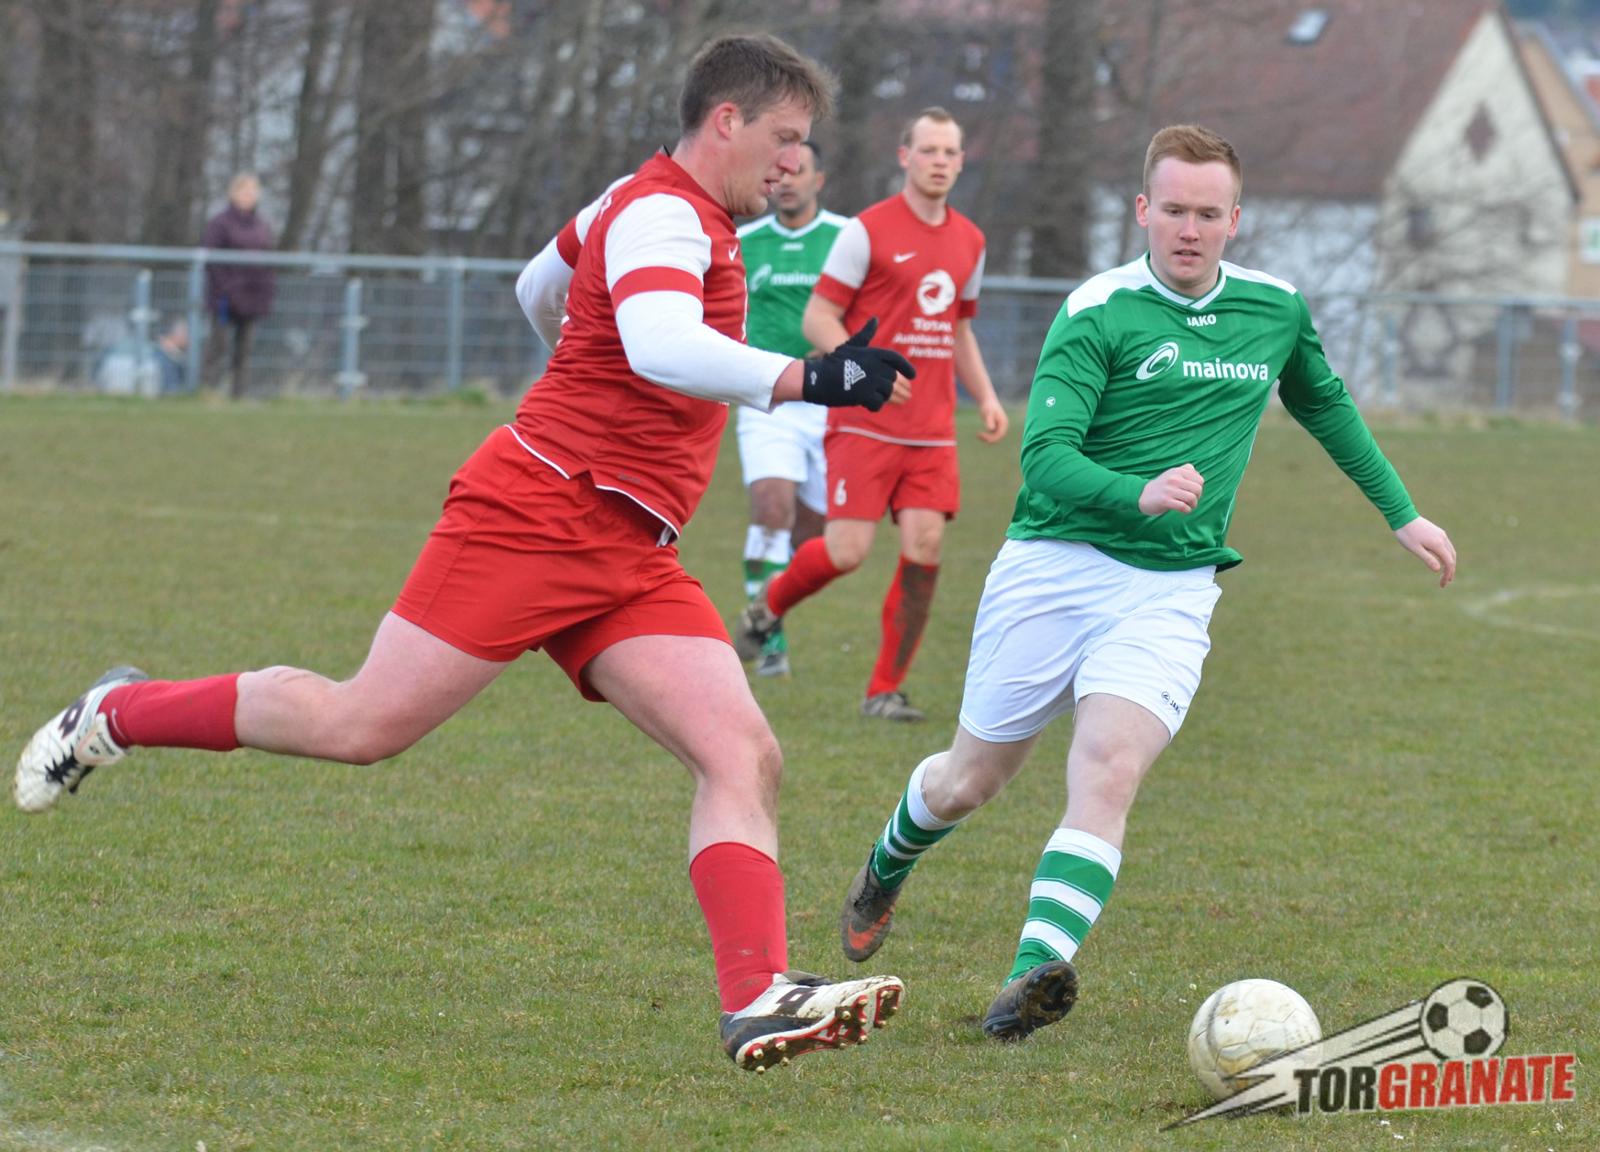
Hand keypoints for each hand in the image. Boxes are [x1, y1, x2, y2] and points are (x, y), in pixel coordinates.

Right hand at [801, 318, 915, 410]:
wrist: (818, 378)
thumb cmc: (835, 361)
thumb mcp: (851, 344)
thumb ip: (866, 334)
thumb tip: (875, 319)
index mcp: (874, 353)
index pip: (896, 360)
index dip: (906, 368)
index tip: (912, 376)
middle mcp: (875, 366)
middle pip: (891, 379)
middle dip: (884, 385)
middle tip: (870, 387)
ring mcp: (871, 381)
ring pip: (886, 392)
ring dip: (878, 395)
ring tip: (865, 394)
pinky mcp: (865, 395)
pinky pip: (878, 403)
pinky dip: (873, 405)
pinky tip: (864, 402)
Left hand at [976, 399, 1008, 442]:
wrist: (988, 401)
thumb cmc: (988, 406)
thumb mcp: (988, 413)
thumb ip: (990, 421)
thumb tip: (991, 429)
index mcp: (1004, 423)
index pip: (999, 435)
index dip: (991, 437)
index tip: (981, 435)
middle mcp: (1004, 426)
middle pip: (998, 438)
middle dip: (988, 439)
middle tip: (977, 435)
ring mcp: (1000, 428)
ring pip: (995, 438)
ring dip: (987, 439)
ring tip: (977, 435)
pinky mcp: (996, 428)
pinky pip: (992, 436)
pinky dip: (986, 436)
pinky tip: (978, 434)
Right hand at [1138, 463, 1202, 514]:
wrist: (1143, 496)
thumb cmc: (1162, 486)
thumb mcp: (1172, 474)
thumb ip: (1186, 470)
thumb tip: (1197, 474)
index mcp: (1177, 471)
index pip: (1199, 480)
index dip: (1199, 488)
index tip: (1193, 493)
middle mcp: (1174, 479)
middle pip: (1197, 489)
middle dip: (1198, 497)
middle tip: (1192, 501)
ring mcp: (1169, 490)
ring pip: (1192, 498)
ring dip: (1193, 505)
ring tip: (1189, 506)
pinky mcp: (1165, 501)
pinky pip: (1183, 507)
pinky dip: (1187, 510)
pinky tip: (1184, 510)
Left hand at [1394, 516, 1455, 587]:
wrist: (1403, 516)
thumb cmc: (1406, 534)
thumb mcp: (1415, 549)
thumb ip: (1427, 559)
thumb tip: (1438, 569)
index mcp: (1438, 544)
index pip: (1449, 563)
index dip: (1448, 574)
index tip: (1443, 584)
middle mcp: (1443, 538)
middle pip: (1452, 557)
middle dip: (1450, 570)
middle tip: (1445, 582)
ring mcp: (1441, 534)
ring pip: (1450, 551)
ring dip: (1450, 563)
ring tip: (1445, 573)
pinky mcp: (1437, 532)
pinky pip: (1446, 545)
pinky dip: (1446, 555)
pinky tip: (1441, 560)